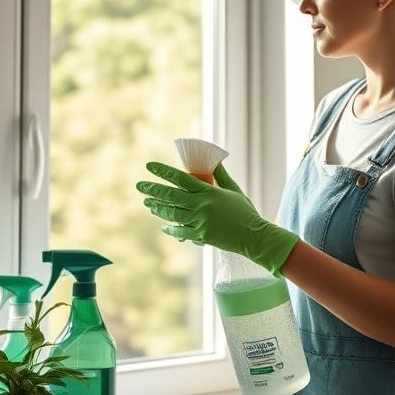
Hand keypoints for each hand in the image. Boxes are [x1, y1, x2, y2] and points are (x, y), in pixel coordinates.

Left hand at [136, 161, 297, 274]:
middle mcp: (202, 205)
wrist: (254, 236)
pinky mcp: (202, 236)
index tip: (149, 166)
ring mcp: (201, 222)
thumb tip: (215, 158)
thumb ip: (221, 175)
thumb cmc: (245, 211)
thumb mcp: (234, 189)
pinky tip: (163, 225)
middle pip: (172, 196)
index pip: (181, 178)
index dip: (163, 171)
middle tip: (140, 186)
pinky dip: (171, 229)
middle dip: (153, 190)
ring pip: (173, 214)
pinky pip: (181, 232)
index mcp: (209, 192)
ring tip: (148, 203)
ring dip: (158, 208)